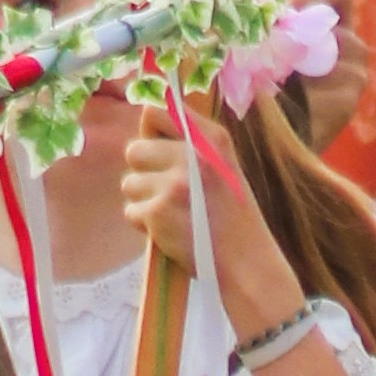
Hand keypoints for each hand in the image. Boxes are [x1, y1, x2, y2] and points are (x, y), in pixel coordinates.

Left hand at [123, 118, 304, 345]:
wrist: (246, 262)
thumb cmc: (233, 218)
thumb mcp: (224, 167)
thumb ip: (191, 145)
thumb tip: (144, 124)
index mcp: (211, 138)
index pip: (155, 112)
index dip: (148, 132)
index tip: (155, 150)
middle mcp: (192, 154)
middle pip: (134, 150)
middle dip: (144, 174)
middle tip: (167, 194)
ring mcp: (173, 183)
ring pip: (129, 184)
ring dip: (144, 202)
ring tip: (173, 216)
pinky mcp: (157, 211)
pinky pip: (131, 212)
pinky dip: (145, 226)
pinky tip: (170, 232)